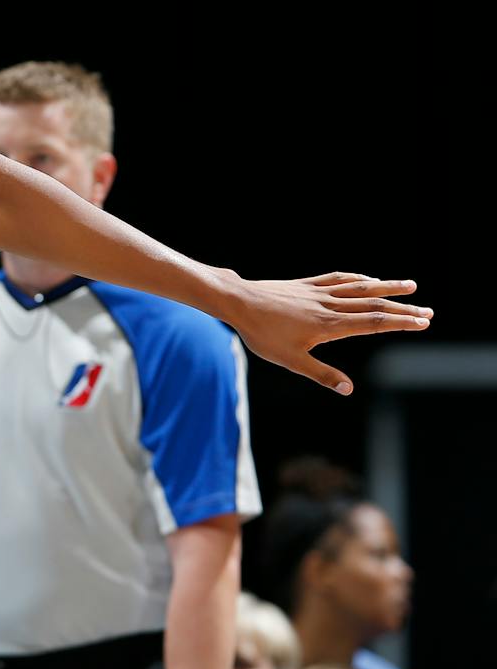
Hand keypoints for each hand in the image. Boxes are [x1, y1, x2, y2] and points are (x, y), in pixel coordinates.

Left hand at [229, 272, 430, 393]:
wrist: (238, 302)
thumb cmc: (262, 334)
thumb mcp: (290, 360)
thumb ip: (321, 374)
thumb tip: (348, 389)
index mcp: (329, 325)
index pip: (374, 322)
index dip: (401, 323)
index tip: (423, 323)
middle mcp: (329, 305)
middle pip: (374, 305)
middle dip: (403, 309)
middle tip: (429, 312)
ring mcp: (319, 292)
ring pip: (360, 287)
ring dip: (387, 287)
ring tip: (410, 286)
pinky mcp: (306, 284)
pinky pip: (339, 278)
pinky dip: (358, 279)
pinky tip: (368, 280)